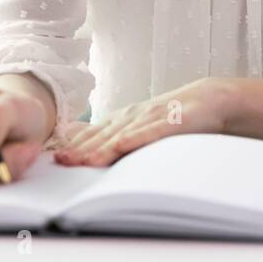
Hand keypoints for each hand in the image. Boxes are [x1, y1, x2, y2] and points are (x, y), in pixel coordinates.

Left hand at [53, 77, 233, 167]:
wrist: (208, 99)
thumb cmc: (173, 115)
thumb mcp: (141, 124)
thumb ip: (117, 134)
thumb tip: (88, 149)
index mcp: (124, 118)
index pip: (93, 133)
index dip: (73, 144)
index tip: (53, 156)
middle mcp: (132, 116)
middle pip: (101, 135)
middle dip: (79, 149)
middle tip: (59, 162)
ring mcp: (151, 118)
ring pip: (121, 135)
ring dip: (100, 148)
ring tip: (82, 160)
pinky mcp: (171, 122)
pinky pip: (151, 132)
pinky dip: (135, 138)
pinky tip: (122, 145)